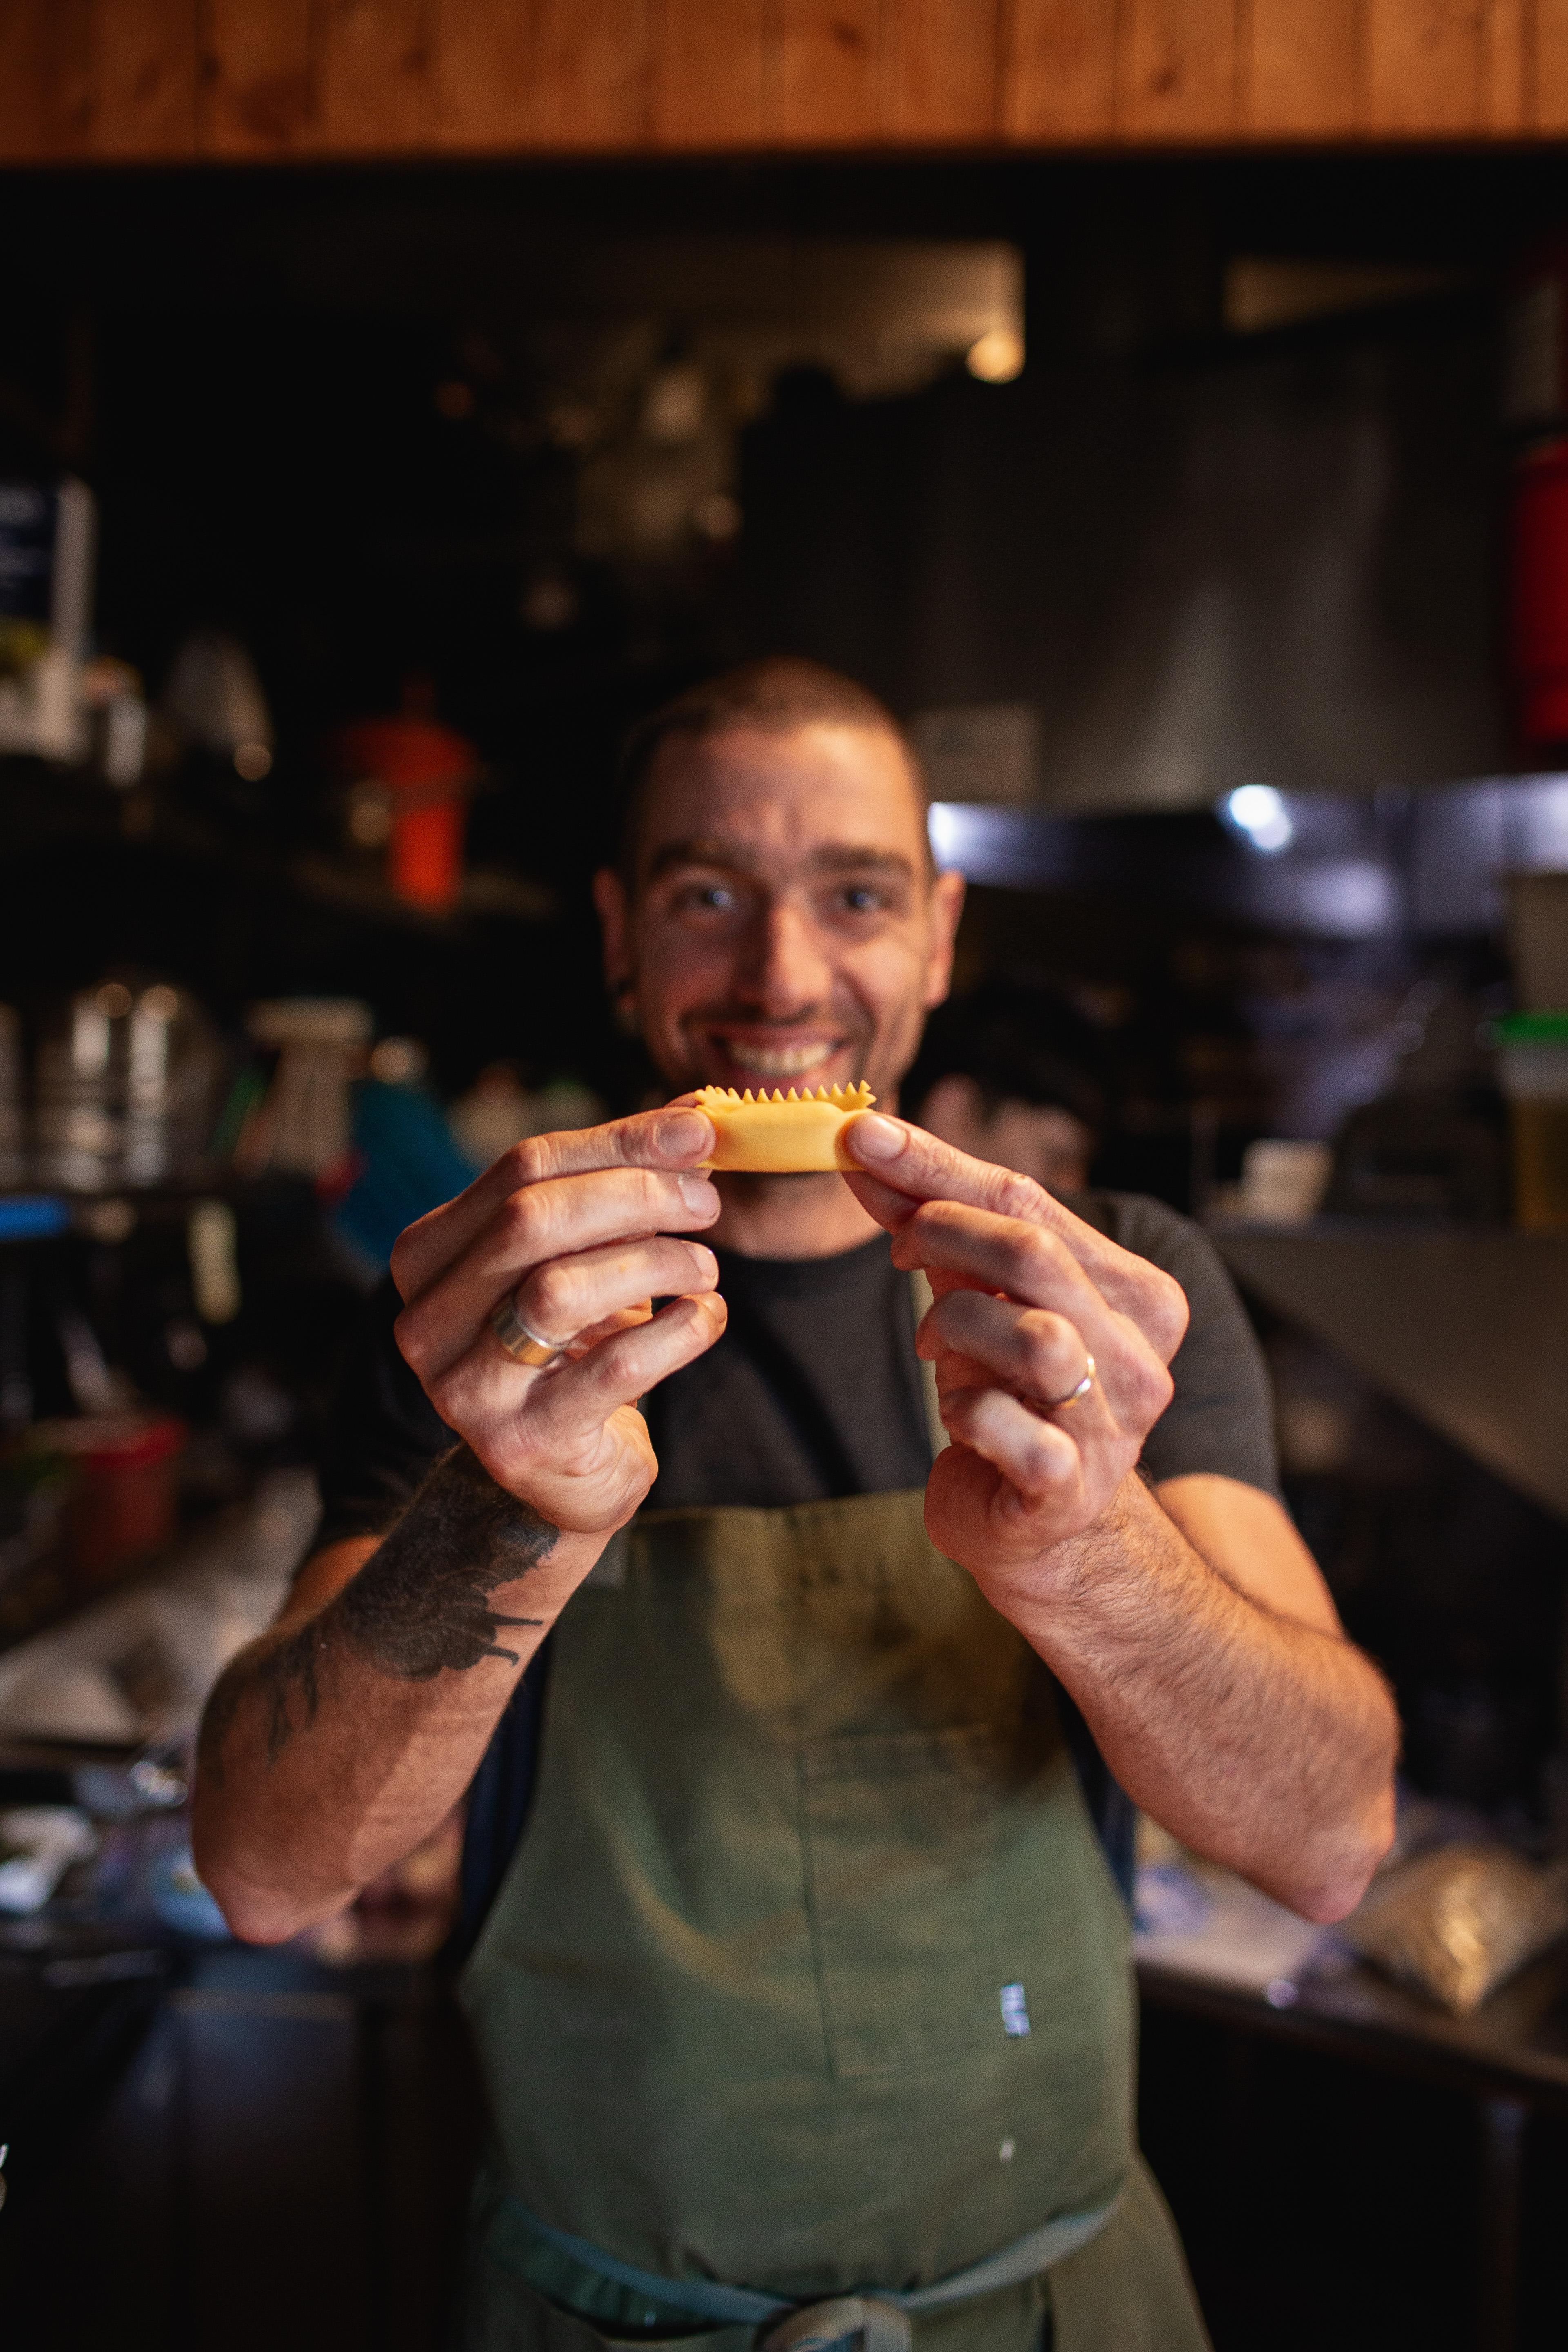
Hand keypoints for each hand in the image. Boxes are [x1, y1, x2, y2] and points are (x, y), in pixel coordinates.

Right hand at [390, 1108, 725, 1537]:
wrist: (561, 1473)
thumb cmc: (573, 1345)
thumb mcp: (583, 1255)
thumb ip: (621, 1182)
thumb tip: (698, 1113)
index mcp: (429, 1254)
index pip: (522, 1167)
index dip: (619, 1141)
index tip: (698, 1132)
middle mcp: (426, 1318)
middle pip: (533, 1219)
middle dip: (636, 1196)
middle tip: (707, 1201)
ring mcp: (464, 1387)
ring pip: (562, 1289)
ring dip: (656, 1263)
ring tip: (704, 1268)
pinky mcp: (521, 1441)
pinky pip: (614, 1366)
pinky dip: (677, 1331)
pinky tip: (704, 1317)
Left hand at [842, 1114, 1187, 1582]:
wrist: (1039, 1526)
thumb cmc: (1011, 1399)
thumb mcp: (979, 1299)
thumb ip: (936, 1227)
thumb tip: (866, 1148)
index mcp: (1137, 1297)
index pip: (1033, 1202)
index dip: (938, 1164)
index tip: (862, 1133)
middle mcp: (1139, 1356)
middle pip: (1035, 1256)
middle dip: (941, 1231)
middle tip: (895, 1246)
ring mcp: (1112, 1427)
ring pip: (1032, 1336)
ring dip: (956, 1326)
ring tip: (934, 1345)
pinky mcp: (1067, 1486)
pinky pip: (1002, 1423)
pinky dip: (963, 1409)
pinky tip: (959, 1416)